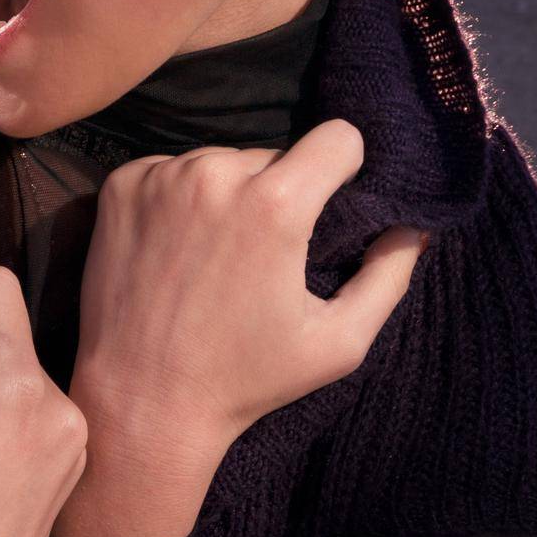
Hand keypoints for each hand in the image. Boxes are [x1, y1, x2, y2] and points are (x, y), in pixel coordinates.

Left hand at [70, 118, 427, 457]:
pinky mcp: (122, 182)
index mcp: (276, 205)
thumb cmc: (246, 378)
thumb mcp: (337, 343)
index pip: (337, 137)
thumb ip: (387, 277)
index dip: (345, 167)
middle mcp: (215, 173)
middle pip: (275, 154)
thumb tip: (414, 227)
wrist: (141, 399)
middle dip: (280, 192)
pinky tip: (175, 250)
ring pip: (221, 160)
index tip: (334, 199)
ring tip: (216, 257)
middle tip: (263, 254)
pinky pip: (171, 169)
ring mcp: (162, 174)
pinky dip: (179, 198)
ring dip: (228, 193)